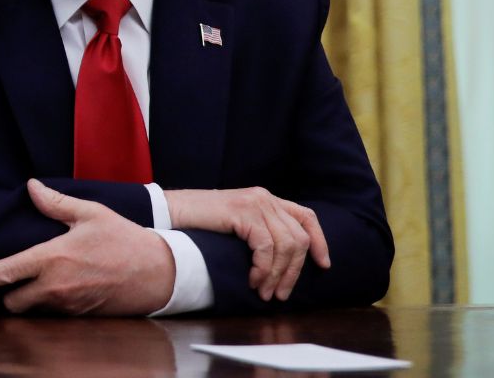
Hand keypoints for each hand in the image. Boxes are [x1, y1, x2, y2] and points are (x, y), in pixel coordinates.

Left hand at [0, 179, 174, 314]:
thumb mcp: (91, 213)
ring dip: (32, 298)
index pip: (5, 273)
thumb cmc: (124, 239)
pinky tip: (69, 286)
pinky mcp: (78, 316)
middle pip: (12, 301)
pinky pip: (53, 314)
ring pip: (32, 309)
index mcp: (52, 258)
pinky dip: (52, 303)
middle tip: (22, 275)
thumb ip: (56, 203)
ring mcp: (67, 305)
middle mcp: (55, 286)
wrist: (157, 272)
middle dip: (11, 292)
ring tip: (48, 279)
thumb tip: (31, 187)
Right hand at [164, 187, 330, 301]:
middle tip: (281, 294)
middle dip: (294, 271)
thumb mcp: (237, 227)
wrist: (170, 213)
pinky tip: (254, 280)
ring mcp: (256, 203)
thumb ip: (258, 233)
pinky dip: (264, 268)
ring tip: (266, 292)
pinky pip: (267, 246)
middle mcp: (266, 198)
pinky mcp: (244, 212)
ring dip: (278, 274)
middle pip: (299, 237)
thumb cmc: (199, 226)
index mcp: (267, 199)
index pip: (306, 217)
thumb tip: (280, 263)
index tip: (323, 265)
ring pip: (287, 244)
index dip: (319, 241)